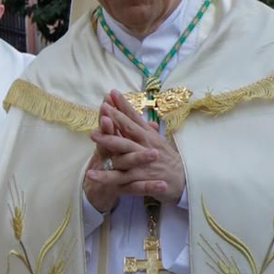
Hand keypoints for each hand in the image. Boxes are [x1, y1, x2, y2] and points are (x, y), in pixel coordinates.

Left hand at [84, 92, 186, 214]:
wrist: (182, 181)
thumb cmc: (166, 159)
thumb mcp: (156, 141)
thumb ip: (143, 128)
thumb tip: (132, 113)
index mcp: (148, 136)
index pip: (134, 118)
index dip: (123, 105)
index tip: (112, 92)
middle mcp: (146, 146)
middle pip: (129, 130)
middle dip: (115, 118)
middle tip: (102, 108)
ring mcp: (142, 162)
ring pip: (124, 150)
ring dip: (108, 142)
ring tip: (92, 135)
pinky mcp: (139, 178)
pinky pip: (120, 178)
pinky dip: (105, 176)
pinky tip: (91, 174)